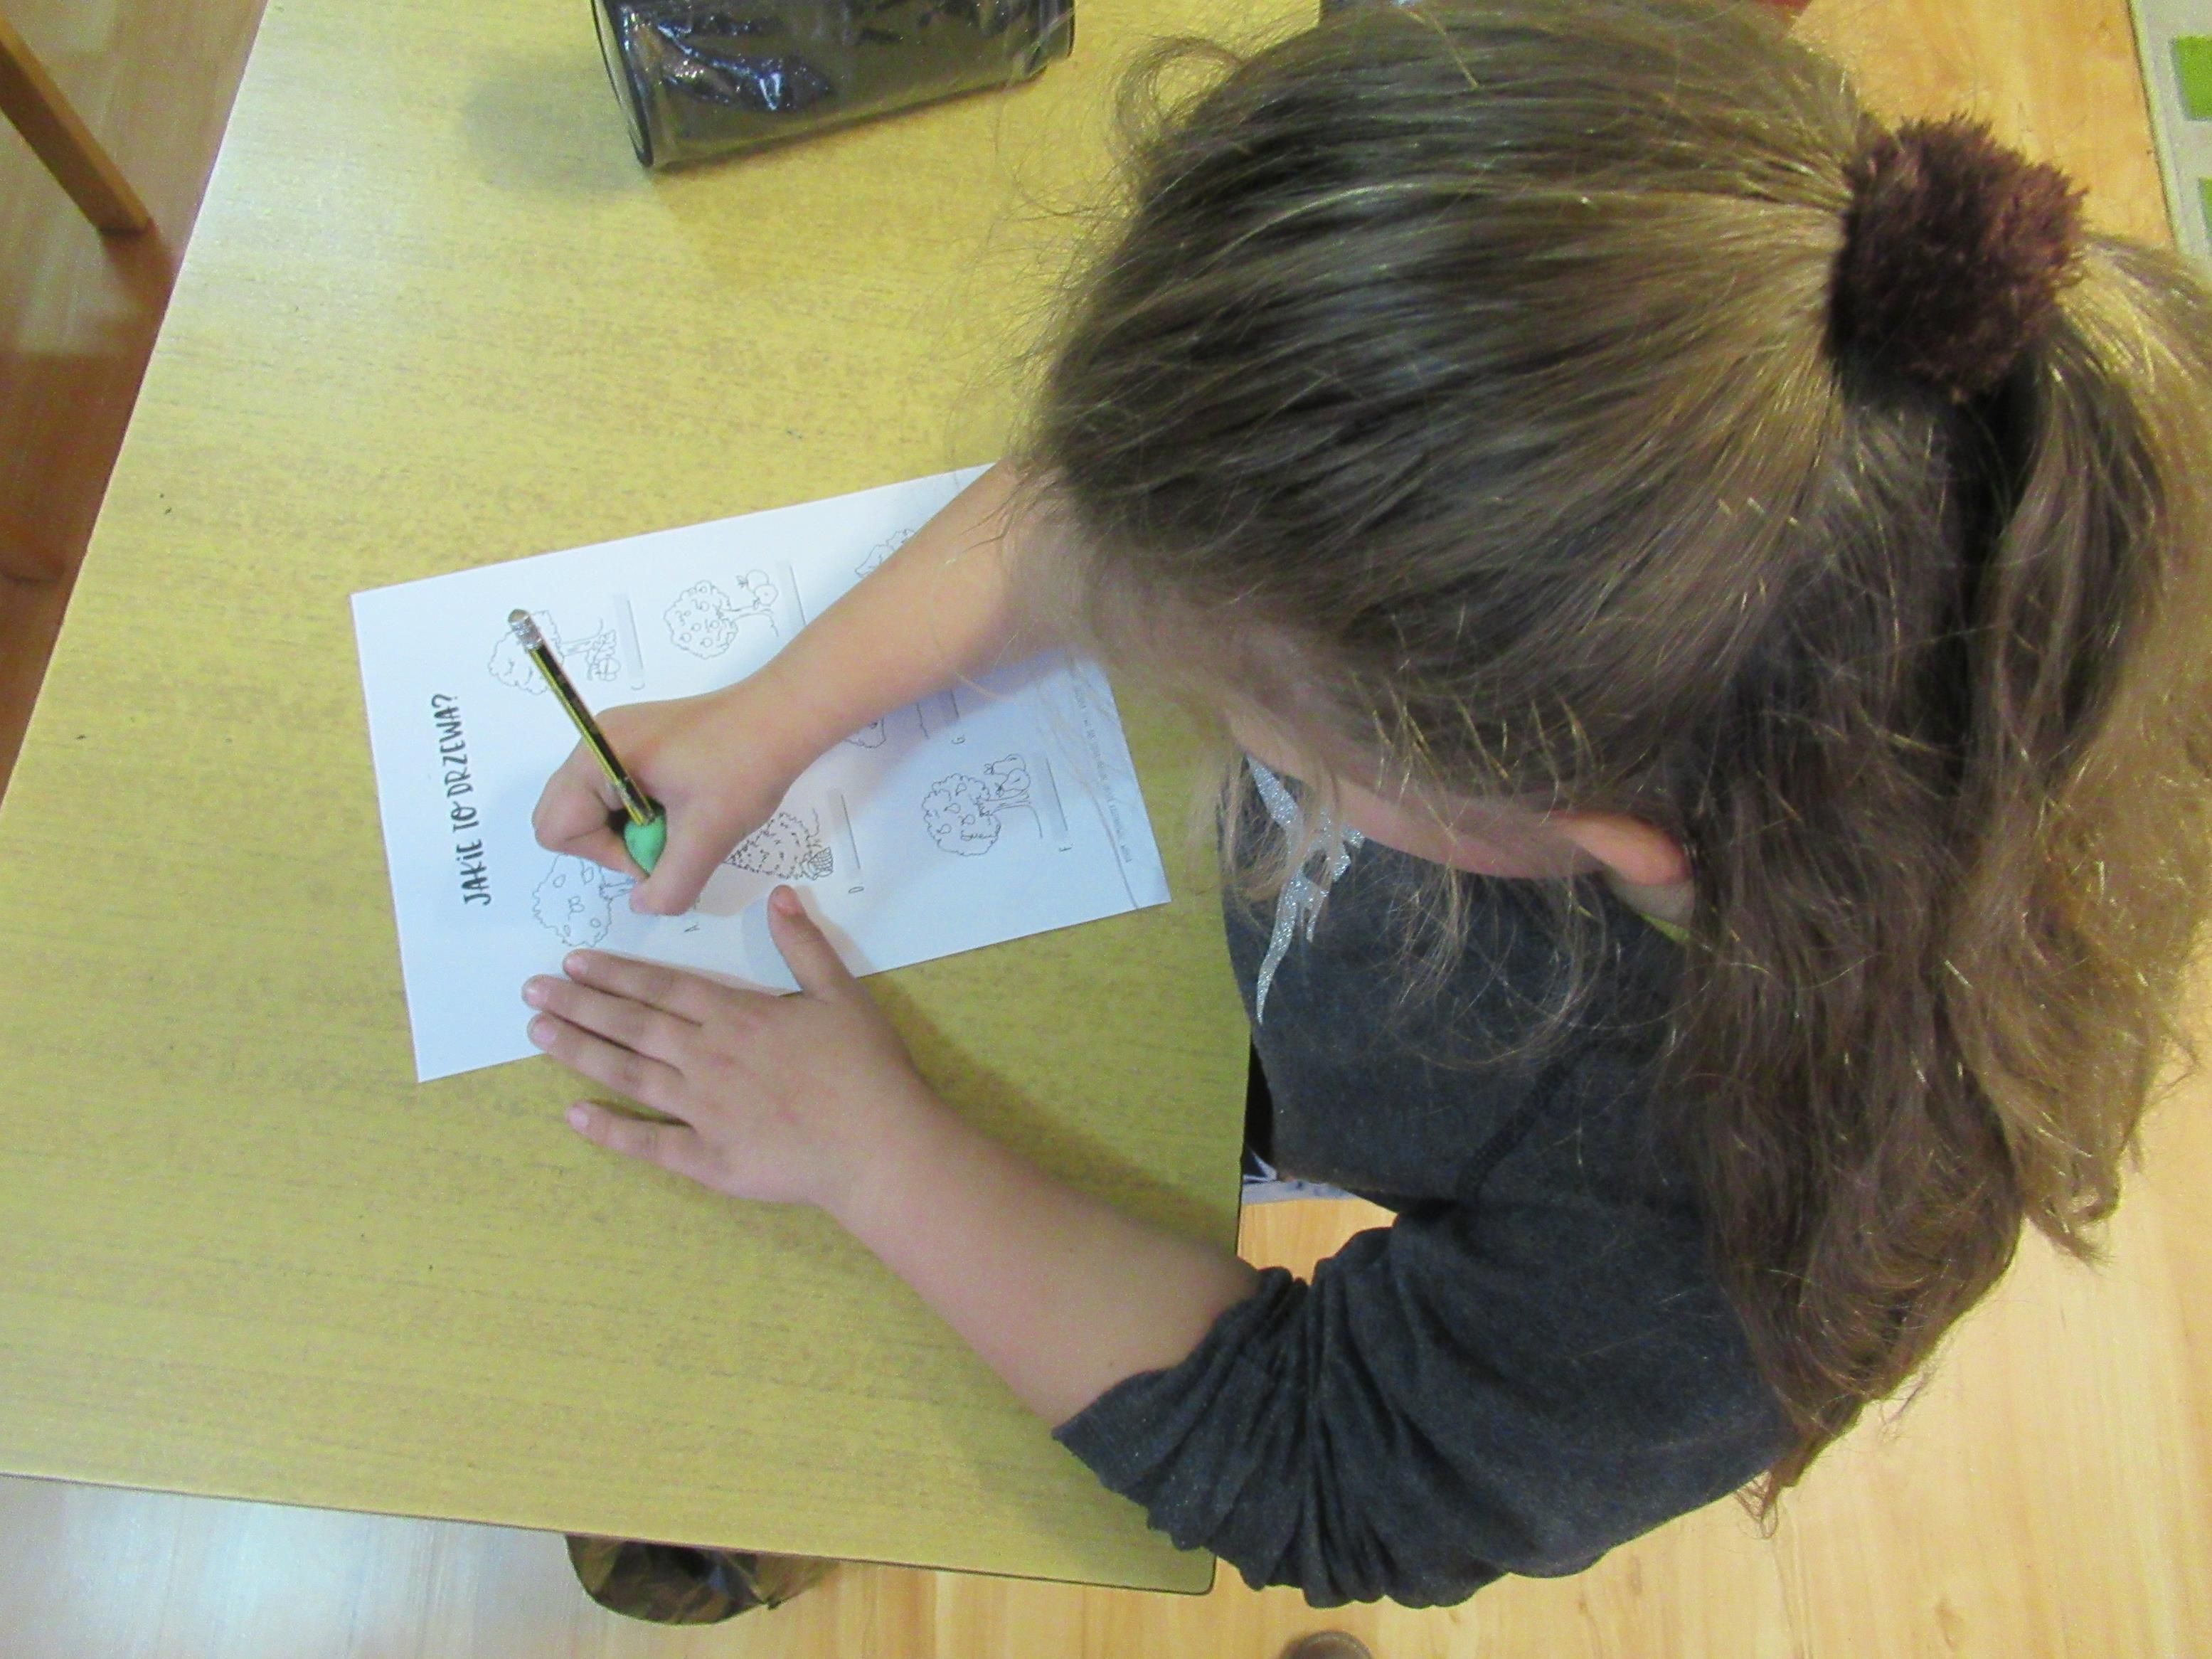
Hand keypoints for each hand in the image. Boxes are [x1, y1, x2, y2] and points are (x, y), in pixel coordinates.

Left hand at [523, 886, 939, 1213]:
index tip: (573, 962)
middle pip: (632, 1026)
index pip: (662, 988)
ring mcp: (702, 1110)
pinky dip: (609, 1130)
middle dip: (578, 1005)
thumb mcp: (841, 993)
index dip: (614, 973)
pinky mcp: (707, 1158)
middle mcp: (707, 1058)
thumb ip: (804, 945)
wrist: (877, 1145)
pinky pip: (648, 1143)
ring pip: (627, 1075)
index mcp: (737, 1016)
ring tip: (538, 1035)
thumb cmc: (864, 1067)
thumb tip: (779, 896)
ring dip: (579, 1053)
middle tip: (532, 991)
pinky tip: (574, 1115)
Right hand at [529, 682, 808, 916]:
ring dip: (630, 828)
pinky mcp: (638, 740)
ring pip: (593, 806)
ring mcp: (616, 737)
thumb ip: (669, 885)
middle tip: (664, 838)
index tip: (655, 852)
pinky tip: (683, 805)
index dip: (604, 856)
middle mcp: (595, 740)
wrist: (784, 714)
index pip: (557, 829)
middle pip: (566, 816)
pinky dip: (641, 809)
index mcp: (598, 755)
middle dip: (611, 843)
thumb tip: (643, 904)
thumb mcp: (708, 836)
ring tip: (680, 820)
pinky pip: (616, 789)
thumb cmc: (745, 766)